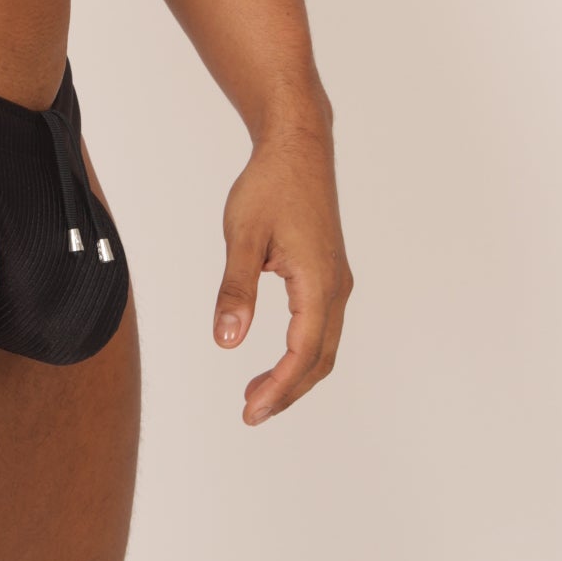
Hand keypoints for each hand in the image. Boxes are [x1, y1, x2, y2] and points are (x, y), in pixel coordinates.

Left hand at [213, 121, 352, 425]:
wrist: (298, 147)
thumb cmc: (269, 185)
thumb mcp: (242, 236)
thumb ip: (234, 290)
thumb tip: (225, 341)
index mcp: (318, 282)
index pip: (303, 352)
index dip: (279, 387)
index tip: (251, 411)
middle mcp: (335, 287)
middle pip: (319, 358)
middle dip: (288, 391)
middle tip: (251, 414)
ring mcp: (336, 280)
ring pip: (323, 345)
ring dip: (296, 375)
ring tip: (258, 393)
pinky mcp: (329, 272)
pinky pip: (321, 326)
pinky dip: (302, 351)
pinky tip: (277, 359)